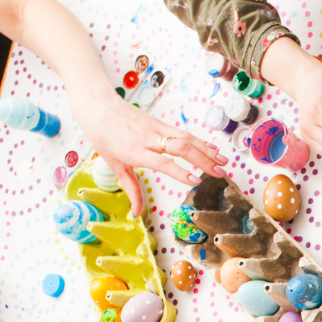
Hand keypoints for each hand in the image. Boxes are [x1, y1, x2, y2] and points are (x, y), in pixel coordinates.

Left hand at [67, 86, 227, 216]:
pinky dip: (200, 141)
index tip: (197, 181)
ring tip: (223, 162)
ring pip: (186, 138)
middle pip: (180, 148)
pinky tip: (212, 149)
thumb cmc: (104, 137)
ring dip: (207, 150)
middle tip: (220, 173)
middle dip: (203, 160)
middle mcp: (148, 138)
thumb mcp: (115, 166)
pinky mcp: (160, 122)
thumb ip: (131, 190)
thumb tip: (136, 214)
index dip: (180, 172)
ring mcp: (156, 128)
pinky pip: (183, 132)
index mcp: (135, 151)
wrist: (98, 107)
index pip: (162, 162)